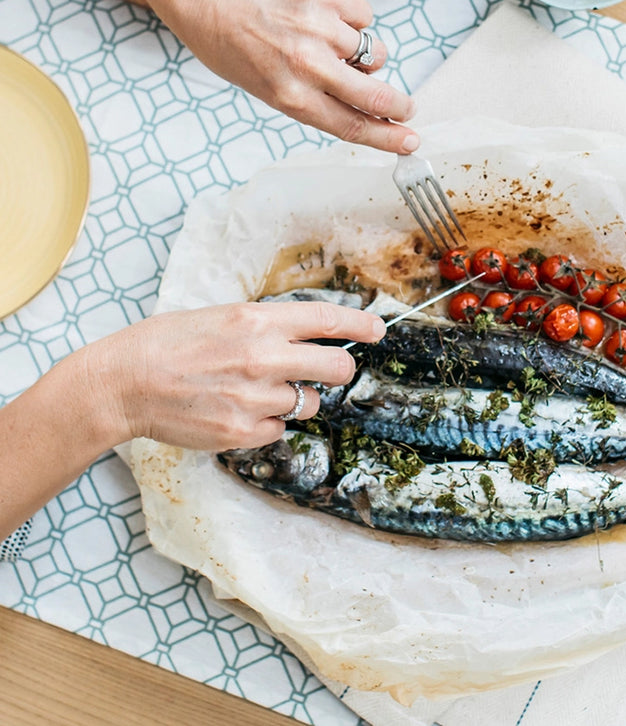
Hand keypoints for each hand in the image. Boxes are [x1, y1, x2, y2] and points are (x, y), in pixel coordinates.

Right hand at [82, 301, 384, 450]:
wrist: (124, 383)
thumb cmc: (167, 343)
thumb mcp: (220, 316)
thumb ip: (266, 325)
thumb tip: (305, 334)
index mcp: (259, 320)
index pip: (328, 319)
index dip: (360, 324)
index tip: (378, 329)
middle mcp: (264, 357)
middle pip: (337, 367)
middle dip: (339, 369)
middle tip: (327, 369)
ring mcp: (256, 398)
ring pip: (308, 402)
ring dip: (293, 398)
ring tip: (254, 391)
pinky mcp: (244, 432)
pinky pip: (279, 429)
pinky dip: (267, 423)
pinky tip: (236, 411)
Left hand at [121, 0, 418, 154]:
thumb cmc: (236, 49)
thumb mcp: (270, 90)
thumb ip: (317, 100)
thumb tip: (370, 104)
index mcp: (291, 97)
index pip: (353, 125)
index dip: (387, 137)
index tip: (410, 142)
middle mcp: (307, 65)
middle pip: (374, 94)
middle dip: (399, 105)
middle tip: (407, 108)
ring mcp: (317, 28)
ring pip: (373, 51)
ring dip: (364, 54)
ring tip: (332, 44)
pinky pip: (364, 17)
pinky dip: (354, 21)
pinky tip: (327, 18)